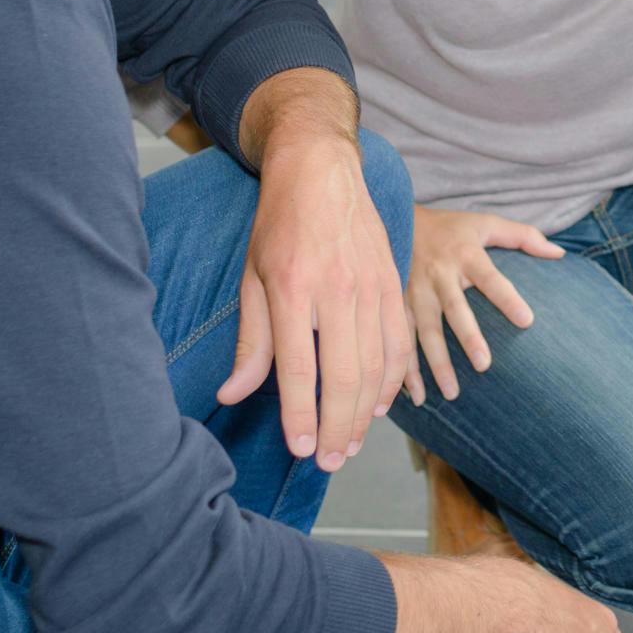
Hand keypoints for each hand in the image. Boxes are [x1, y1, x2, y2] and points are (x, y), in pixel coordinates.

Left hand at [218, 134, 410, 471]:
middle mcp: (337, 289)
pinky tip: (380, 406)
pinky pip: (399, 343)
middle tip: (328, 462)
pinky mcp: (394, 282)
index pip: (301, 368)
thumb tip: (233, 394)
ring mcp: (372, 285)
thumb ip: (250, 341)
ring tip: (350, 445)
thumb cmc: (279, 224)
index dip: (301, 416)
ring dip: (366, 413)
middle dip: (338, 428)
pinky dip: (392, 380)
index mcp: (294, 288)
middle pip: (344, 376)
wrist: (322, 170)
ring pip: (377, 365)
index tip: (300, 450)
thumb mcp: (252, 278)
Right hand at [402, 205, 564, 405]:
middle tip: (484, 365)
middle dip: (468, 337)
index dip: (508, 298)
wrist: (397, 220)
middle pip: (454, 310)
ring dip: (435, 364)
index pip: (491, 278)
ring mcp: (415, 292)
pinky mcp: (397, 305)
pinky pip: (400, 339)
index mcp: (466, 255)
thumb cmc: (452, 227)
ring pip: (424, 332)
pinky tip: (416, 395)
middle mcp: (439, 275)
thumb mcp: (486, 223)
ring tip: (452, 393)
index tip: (528, 321)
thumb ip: (523, 237)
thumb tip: (559, 253)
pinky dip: (405, 368)